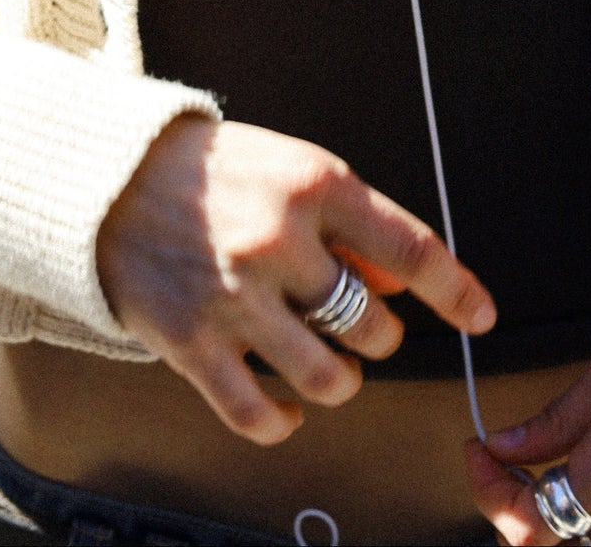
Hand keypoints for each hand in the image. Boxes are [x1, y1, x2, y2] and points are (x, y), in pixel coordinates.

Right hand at [97, 115, 495, 445]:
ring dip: (343, 382)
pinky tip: (286, 409)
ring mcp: (235, 297)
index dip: (455, 290)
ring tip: (334, 370)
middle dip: (381, 335)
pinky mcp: (190, 343)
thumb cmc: (214, 171)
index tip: (480, 316)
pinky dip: (283, 422)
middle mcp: (280, 241)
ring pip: (327, 378)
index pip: (410, 247)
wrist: (110, 178)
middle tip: (364, 326)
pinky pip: (257, 413)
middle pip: (371, 323)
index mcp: (314, 184)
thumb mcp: (291, 168)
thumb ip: (349, 222)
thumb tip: (404, 279)